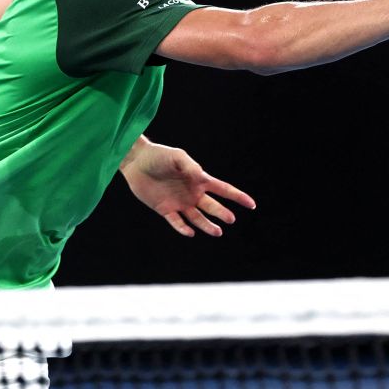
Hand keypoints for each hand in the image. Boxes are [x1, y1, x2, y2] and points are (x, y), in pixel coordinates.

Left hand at [119, 138, 254, 236]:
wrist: (137, 162)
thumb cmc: (159, 155)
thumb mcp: (177, 157)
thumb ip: (190, 167)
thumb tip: (200, 176)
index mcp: (198, 180)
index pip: (223, 190)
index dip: (238, 197)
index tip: (251, 205)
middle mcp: (192, 193)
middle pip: (212, 206)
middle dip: (222, 213)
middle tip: (230, 219)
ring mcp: (179, 202)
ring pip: (197, 218)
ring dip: (207, 225)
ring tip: (217, 232)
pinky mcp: (165, 209)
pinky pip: (176, 222)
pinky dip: (183, 228)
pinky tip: (190, 232)